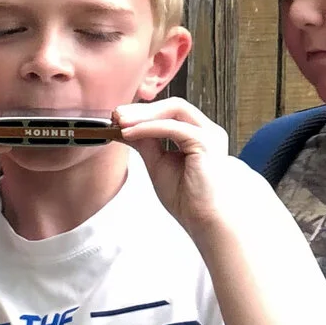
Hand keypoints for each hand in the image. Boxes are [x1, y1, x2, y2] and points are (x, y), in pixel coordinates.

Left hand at [114, 98, 232, 233]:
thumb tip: (126, 127)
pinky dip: (149, 128)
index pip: (170, 111)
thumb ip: (146, 143)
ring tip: (120, 122)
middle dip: (142, 109)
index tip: (118, 117)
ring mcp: (209, 135)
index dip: (144, 111)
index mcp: (198, 134)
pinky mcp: (205, 143)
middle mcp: (207, 130)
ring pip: (175, 110)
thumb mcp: (157, 163)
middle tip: (116, 115)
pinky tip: (130, 134)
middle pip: (173, 105)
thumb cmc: (185, 197)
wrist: (200, 219)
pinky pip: (173, 128)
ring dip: (144, 115)